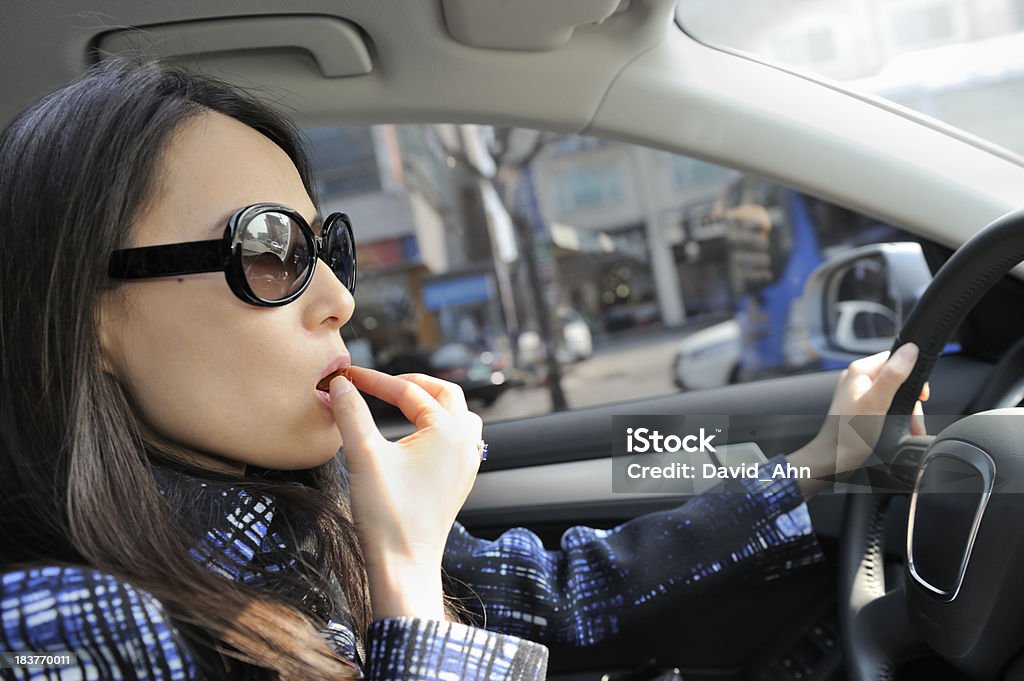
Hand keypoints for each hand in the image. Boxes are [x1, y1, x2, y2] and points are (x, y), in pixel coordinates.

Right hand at [329, 366, 482, 618]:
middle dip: (412, 384)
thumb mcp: (364, 455)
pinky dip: (441, 426)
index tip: (345, 377)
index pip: (407, 391)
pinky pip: (460, 439)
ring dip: (433, 402)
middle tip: (380, 383)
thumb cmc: (387, 513)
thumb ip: (351, 413)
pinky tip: (419, 436)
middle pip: (445, 393)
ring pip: (460, 415)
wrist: (405, 564)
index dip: (373, 381)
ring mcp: (468, 462)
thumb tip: (340, 385)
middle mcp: (466, 442)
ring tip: (404, 402)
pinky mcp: (461, 481)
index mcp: (448, 430)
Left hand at [790, 343, 928, 497]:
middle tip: (914, 420)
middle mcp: (858, 379)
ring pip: (894, 394)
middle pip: (897, 379)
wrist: (834, 459)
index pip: (895, 359)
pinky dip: (895, 417)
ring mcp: (858, 393)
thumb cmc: (850, 434)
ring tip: (910, 429)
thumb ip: (893, 376)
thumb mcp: (876, 403)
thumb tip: (910, 350)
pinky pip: (885, 405)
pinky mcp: (860, 407)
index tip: (921, 395)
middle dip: (910, 401)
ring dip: (906, 412)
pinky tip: (901, 430)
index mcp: (860, 370)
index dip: (913, 375)